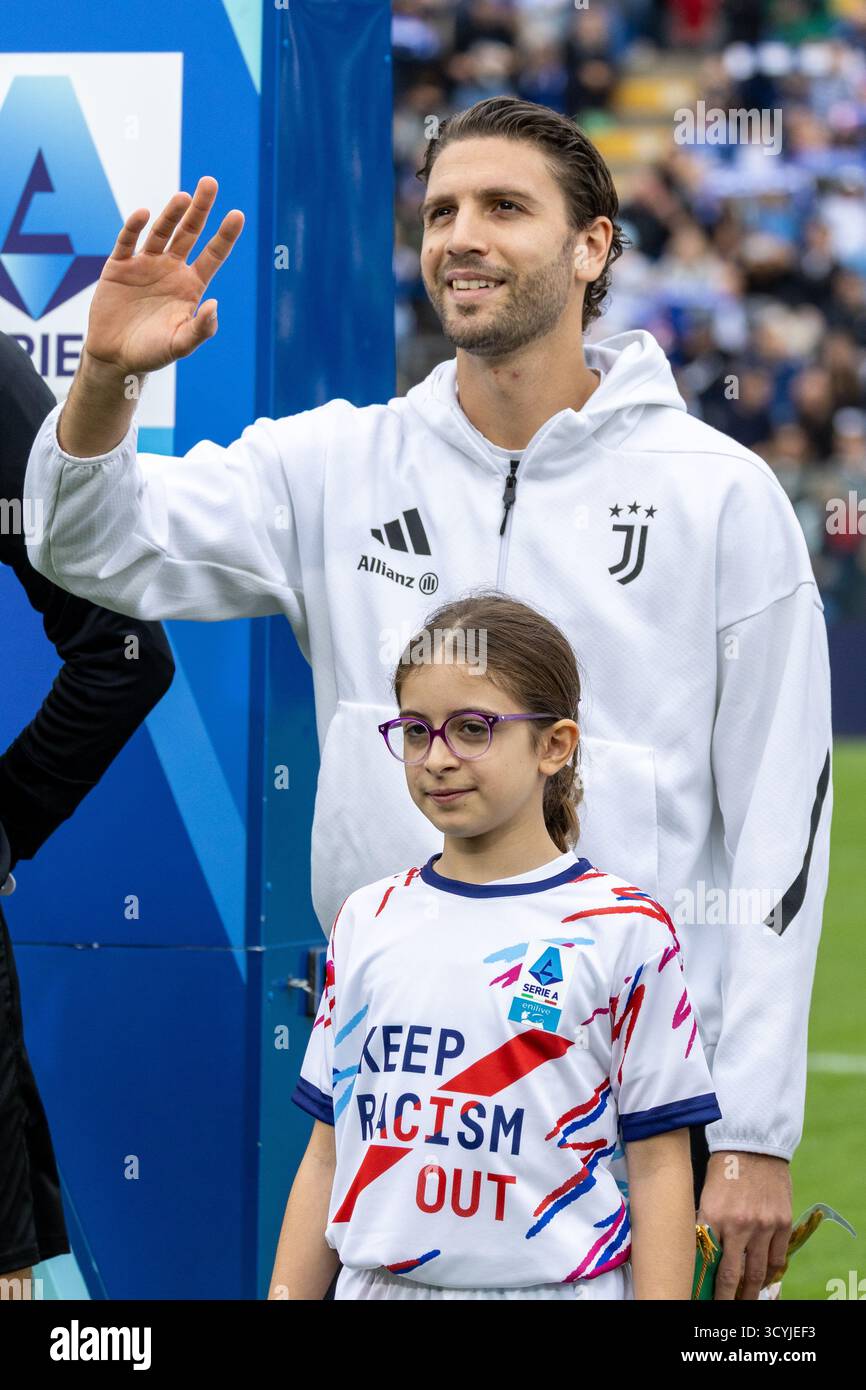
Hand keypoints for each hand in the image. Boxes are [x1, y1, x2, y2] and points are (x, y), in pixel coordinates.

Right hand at [83, 176, 243, 374]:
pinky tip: (142, 214)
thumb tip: (214, 304)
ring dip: (172, 214)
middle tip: (210, 183)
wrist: (115, 357)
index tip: (238, 215)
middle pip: (189, 232)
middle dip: (200, 209)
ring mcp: (145, 264)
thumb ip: (200, 328)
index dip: (225, 235)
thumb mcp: (180, 344)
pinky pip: (127, 241)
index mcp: (191, 285)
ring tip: (183, 197)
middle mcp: (171, 269)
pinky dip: (133, 227)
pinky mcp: (119, 266)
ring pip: (161, 232)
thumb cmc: (152, 353)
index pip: (213, 254)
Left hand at [698, 1151, 791, 1299]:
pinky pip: (778, 1257)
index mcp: (714, 1217)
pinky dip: (771, 1271)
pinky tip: (765, 1277)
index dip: (712, 1288)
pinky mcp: (782, 1222)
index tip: (710, 1299)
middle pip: (735, 1275)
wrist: (753, 1144)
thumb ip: (706, 1224)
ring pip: (758, 1271)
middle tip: (727, 1307)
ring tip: (747, 1300)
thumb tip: (703, 1252)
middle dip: (731, 1297)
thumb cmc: (724, 1167)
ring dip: (752, 1290)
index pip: (712, 1264)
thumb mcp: (706, 1195)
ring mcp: (763, 1225)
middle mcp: (739, 1225)